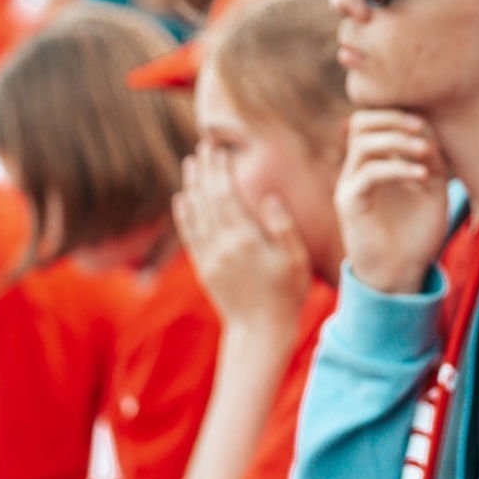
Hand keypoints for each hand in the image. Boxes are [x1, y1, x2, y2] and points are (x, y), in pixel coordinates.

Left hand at [175, 149, 312, 330]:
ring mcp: (210, 257)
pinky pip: (189, 235)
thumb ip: (283, 227)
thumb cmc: (287, 294)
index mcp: (246, 240)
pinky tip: (182, 199)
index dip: (220, 171)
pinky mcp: (204, 268)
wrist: (260, 331)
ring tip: (191, 164)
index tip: (219, 150)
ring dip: (192, 186)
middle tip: (203, 148)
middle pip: (208, 200)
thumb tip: (268, 197)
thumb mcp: (296, 260)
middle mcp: (222, 246)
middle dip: (205, 172)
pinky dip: (184, 214)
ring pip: (195, 214)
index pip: (227, 196)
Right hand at [334, 111, 450, 294]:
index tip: (426, 123)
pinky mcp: (350, 204)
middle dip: (391, 118)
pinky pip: (367, 173)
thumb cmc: (418, 235)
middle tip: (420, 127)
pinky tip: (420, 174)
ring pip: (362, 143)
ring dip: (396, 141)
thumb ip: (431, 162)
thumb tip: (427, 133)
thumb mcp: (434, 191)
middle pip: (360, 123)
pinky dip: (396, 168)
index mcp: (378, 163)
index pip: (374, 121)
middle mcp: (359, 170)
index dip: (398, 114)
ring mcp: (351, 185)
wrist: (403, 275)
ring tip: (424, 151)